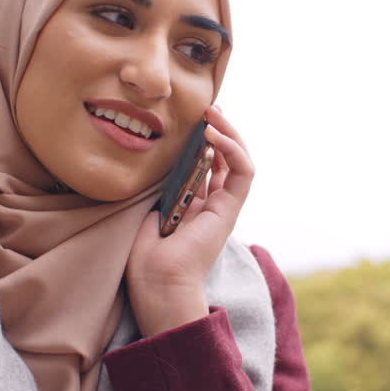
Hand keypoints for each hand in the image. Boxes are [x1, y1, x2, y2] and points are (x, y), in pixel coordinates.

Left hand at [126, 106, 253, 336]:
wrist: (157, 281)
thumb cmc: (146, 254)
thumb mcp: (151, 206)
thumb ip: (162, 184)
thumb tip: (160, 157)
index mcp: (194, 205)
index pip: (208, 164)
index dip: (204, 140)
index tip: (193, 119)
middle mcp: (213, 205)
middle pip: (226, 159)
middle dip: (220, 130)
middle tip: (208, 108)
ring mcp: (224, 207)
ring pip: (239, 161)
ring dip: (229, 133)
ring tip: (213, 113)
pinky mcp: (230, 210)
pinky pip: (243, 172)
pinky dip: (233, 149)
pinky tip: (214, 135)